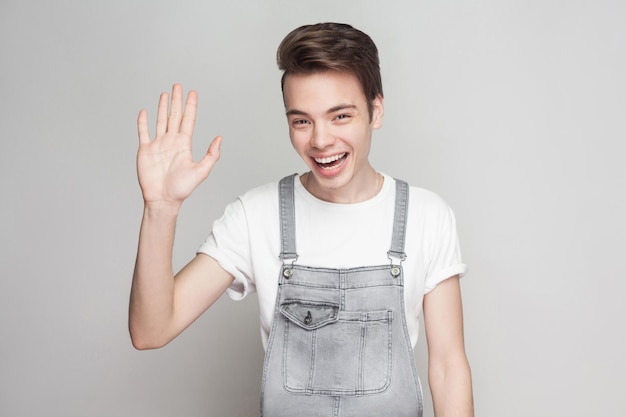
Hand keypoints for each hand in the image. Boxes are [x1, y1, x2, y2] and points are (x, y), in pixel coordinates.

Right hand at [136, 84, 220, 206]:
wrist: (162, 199)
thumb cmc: (181, 189)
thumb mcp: (201, 171)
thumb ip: (211, 155)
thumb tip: (220, 138)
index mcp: (184, 144)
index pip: (188, 120)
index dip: (191, 106)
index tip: (193, 93)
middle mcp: (171, 141)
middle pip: (174, 116)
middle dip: (177, 101)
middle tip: (178, 85)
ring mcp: (158, 145)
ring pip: (160, 121)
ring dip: (162, 107)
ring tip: (165, 94)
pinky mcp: (145, 150)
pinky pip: (143, 133)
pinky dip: (142, 122)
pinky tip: (144, 112)